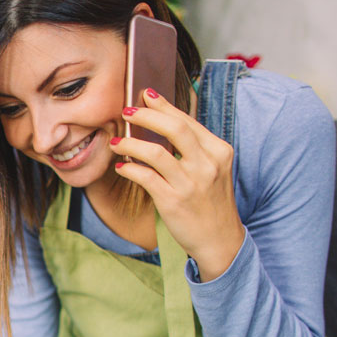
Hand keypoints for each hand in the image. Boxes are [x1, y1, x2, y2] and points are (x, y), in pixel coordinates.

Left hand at [111, 88, 244, 280]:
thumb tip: (163, 123)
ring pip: (155, 152)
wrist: (221, 240)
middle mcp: (207, 164)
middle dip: (146, 116)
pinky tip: (121, 167)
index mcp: (218, 151)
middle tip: (126, 112)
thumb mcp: (212, 169)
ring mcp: (190, 183)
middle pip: (173, 128)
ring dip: (130, 144)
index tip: (145, 95)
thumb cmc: (211, 202)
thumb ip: (194, 148)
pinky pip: (145, 177)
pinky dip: (129, 169)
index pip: (187, 121)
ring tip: (116, 142)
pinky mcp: (173, 201)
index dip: (164, 106)